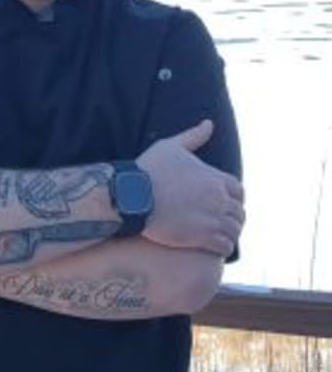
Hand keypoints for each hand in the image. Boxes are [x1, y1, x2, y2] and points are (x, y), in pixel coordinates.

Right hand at [137, 120, 244, 257]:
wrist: (133, 196)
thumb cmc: (149, 170)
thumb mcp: (170, 146)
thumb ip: (193, 136)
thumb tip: (209, 123)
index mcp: (214, 178)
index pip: (238, 190)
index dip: (233, 198)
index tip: (225, 203)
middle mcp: (218, 198)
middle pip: (239, 212)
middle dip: (233, 217)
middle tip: (222, 222)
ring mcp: (212, 219)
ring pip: (234, 231)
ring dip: (230, 234)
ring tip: (219, 237)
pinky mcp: (202, 237)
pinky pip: (224, 247)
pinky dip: (223, 248)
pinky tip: (214, 248)